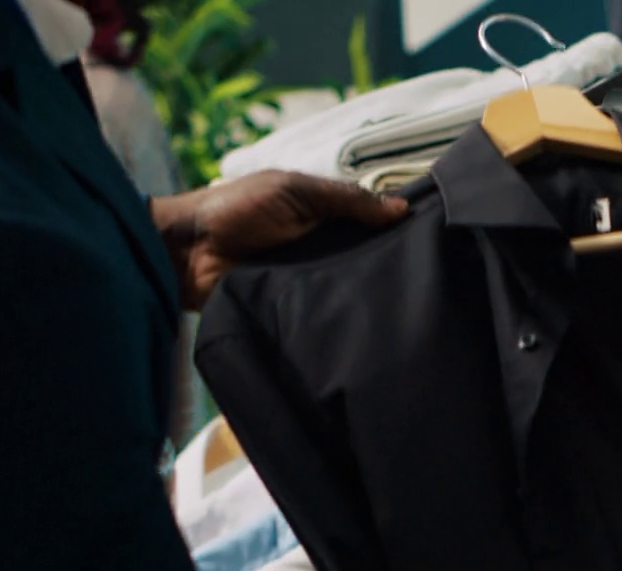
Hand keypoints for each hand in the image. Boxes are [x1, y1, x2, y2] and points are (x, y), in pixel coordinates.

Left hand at [150, 172, 408, 308]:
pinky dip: (337, 320)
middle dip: (387, 271)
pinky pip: (322, 318)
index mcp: (324, 219)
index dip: (396, 233)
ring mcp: (307, 284)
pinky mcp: (293, 313)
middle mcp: (321, 251)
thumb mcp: (296, 191)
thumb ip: (346, 200)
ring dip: (365, 297)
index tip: (435, 243)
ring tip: (405, 309)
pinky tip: (367, 327)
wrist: (186, 251)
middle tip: (427, 282)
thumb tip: (403, 209)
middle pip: (364, 264)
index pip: (370, 228)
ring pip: (347, 293)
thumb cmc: (236, 208)